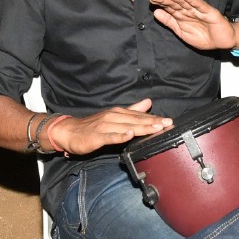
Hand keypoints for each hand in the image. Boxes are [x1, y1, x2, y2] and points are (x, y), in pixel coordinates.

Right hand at [51, 99, 172, 155]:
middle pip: (135, 120)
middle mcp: (113, 117)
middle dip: (152, 122)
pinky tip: (129, 135)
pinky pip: (110, 136)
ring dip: (141, 127)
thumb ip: (132, 110)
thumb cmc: (93, 126)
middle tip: (167, 124)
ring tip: (155, 128)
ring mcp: (104, 127)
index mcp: (118, 113)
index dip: (154, 118)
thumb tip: (148, 102)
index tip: (169, 121)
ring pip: (126, 127)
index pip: (139, 116)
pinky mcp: (96, 137)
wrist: (69, 131)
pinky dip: (120, 136)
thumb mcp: (114, 116)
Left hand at [149, 0, 238, 49]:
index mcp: (182, 16)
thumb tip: (155, 13)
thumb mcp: (182, 33)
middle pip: (175, 3)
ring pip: (184, 2)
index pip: (170, 7)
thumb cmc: (204, 37)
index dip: (160, 3)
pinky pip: (199, 5)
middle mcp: (189, 11)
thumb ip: (170, 22)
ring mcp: (199, 10)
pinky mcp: (209, 12)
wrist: (224, 41)